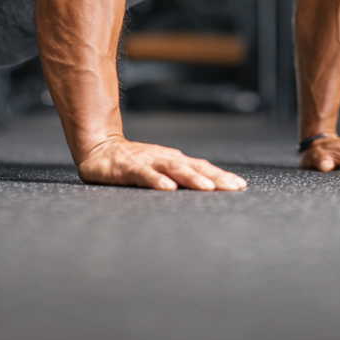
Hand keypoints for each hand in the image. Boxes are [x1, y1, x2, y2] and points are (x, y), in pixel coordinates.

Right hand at [77, 137, 247, 190]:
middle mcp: (164, 158)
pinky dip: (157, 180)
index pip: (202, 168)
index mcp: (174, 161)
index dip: (221, 176)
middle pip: (193, 167)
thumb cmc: (132, 163)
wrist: (98, 148)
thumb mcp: (159, 171)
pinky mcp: (127, 168)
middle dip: (215, 178)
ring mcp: (147, 161)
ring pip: (173, 168)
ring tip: (207, 188)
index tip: (241, 186)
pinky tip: (168, 188)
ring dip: (191, 178)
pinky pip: (144, 174)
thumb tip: (205, 191)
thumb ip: (178, 179)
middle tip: (234, 188)